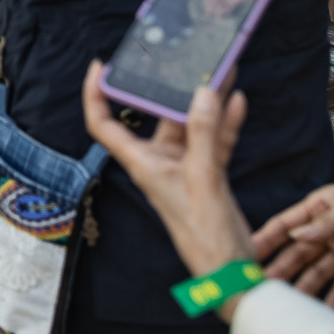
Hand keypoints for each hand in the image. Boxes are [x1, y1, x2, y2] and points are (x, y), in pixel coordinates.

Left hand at [80, 63, 255, 295]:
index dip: (96, 94)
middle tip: (183, 59)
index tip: (101, 65)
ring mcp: (184, 168)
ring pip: (191, 125)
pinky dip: (225, 122)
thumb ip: (204, 135)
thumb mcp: (204, 180)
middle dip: (170, 89)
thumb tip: (202, 93)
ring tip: (220, 70)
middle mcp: (158, 162)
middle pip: (157, 117)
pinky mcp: (208, 175)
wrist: (232, 274)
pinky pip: (214, 140)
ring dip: (205, 101)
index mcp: (142, 164)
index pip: (104, 124)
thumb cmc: (206, 238)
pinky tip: (237, 101)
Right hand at [250, 183, 333, 307]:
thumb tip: (299, 234)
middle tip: (264, 283)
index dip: (265, 238)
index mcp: (317, 208)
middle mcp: (325, 232)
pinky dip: (332, 300)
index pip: (284, 224)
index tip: (248, 250)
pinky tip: (322, 310)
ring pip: (315, 273)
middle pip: (296, 253)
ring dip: (301, 286)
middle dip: (280, 268)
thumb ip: (325, 220)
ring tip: (289, 301)